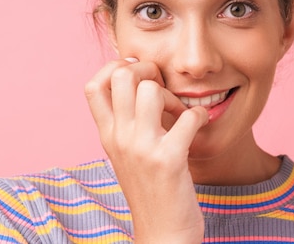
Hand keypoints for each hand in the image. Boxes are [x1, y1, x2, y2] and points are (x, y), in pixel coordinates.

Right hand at [85, 58, 208, 243]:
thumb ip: (125, 123)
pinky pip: (188, 116)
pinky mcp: (168, 160)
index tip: (137, 73)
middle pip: (122, 77)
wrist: (162, 235)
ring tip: (179, 112)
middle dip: (147, 69)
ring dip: (173, 94)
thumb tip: (138, 83)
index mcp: (107, 136)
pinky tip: (200, 124)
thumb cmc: (151, 190)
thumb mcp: (126, 154)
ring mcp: (142, 149)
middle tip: (161, 85)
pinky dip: (200, 114)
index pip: (93, 85)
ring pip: (151, 90)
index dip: (115, 67)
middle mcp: (119, 139)